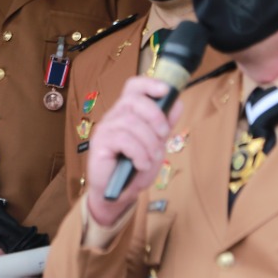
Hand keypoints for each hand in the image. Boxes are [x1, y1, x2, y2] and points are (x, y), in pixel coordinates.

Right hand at [85, 76, 181, 226]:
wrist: (118, 193)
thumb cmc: (134, 168)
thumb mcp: (156, 145)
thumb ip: (165, 125)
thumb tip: (177, 103)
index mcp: (128, 112)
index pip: (134, 86)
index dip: (149, 84)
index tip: (166, 90)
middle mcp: (114, 116)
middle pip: (134, 101)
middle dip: (155, 117)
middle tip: (163, 136)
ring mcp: (105, 128)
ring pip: (131, 123)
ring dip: (149, 143)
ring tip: (151, 159)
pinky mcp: (100, 143)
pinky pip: (124, 140)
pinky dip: (138, 154)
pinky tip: (141, 164)